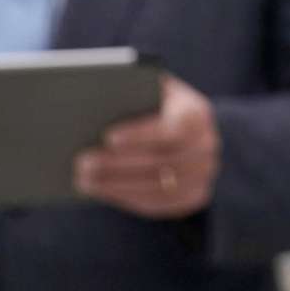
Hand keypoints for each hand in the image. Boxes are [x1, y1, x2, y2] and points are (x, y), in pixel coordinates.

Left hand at [74, 74, 219, 219]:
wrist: (182, 124)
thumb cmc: (152, 99)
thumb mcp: (147, 86)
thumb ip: (128, 89)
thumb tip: (92, 101)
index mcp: (197, 113)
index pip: (174, 128)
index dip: (142, 134)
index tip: (107, 137)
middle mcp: (207, 145)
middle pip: (162, 161)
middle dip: (119, 164)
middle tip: (82, 163)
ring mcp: (205, 173)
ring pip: (160, 187)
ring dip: (118, 186)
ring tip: (83, 180)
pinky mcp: (195, 195)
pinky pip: (160, 204)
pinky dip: (127, 199)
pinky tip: (101, 191)